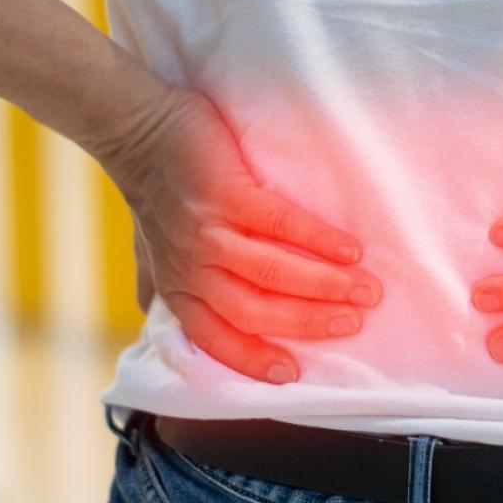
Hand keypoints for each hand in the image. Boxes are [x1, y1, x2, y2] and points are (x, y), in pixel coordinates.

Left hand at [104, 89, 382, 383]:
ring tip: (365, 289)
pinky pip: (280, 224)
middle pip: (255, 312)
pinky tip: (350, 249)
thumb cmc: (155, 190)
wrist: (137, 128)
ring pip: (271, 273)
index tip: (293, 374)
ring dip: (324, 286)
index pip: (215, 338)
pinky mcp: (225, 195)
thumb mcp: (150, 247)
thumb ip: (161, 282)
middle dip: (309, 323)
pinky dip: (319, 240)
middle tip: (353, 324)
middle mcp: (191, 268)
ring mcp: (208, 233)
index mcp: (178, 287)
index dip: (253, 360)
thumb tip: (156, 317)